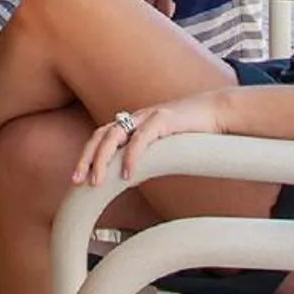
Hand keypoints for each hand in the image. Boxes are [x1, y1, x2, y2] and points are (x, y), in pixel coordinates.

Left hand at [76, 91, 226, 186]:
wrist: (216, 111)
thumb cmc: (191, 131)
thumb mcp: (163, 145)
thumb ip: (146, 156)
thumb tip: (131, 179)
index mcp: (133, 123)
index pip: (100, 137)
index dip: (86, 156)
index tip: (77, 179)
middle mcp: (136, 117)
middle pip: (101, 135)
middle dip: (87, 158)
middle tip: (79, 182)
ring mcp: (148, 116)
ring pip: (115, 135)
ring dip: (103, 159)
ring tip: (98, 182)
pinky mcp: (164, 119)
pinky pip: (142, 138)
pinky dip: (131, 156)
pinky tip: (128, 174)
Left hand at [105, 0, 190, 18]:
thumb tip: (114, 0)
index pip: (113, 4)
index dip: (121, 13)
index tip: (127, 15)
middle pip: (132, 11)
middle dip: (140, 13)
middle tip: (146, 12)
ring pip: (149, 12)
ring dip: (156, 10)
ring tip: (160, 2)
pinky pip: (164, 12)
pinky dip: (168, 11)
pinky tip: (170, 4)